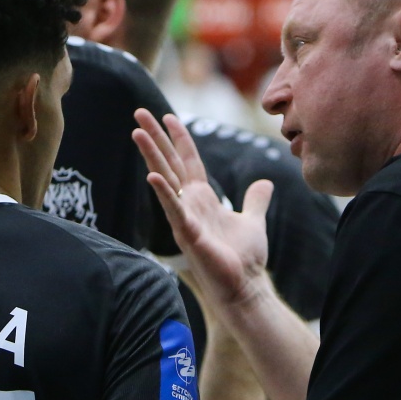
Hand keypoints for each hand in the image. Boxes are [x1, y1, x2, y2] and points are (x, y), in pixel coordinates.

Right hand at [132, 110, 271, 308]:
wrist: (245, 287)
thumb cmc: (244, 259)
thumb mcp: (253, 220)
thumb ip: (255, 200)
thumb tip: (264, 183)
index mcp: (203, 199)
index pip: (188, 161)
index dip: (178, 138)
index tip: (167, 116)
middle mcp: (189, 205)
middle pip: (169, 163)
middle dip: (155, 137)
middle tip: (138, 112)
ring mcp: (185, 219)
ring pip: (165, 180)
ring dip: (151, 156)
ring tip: (136, 132)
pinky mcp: (188, 235)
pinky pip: (174, 210)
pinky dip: (164, 193)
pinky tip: (152, 176)